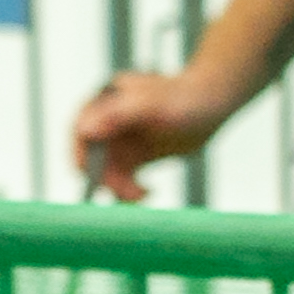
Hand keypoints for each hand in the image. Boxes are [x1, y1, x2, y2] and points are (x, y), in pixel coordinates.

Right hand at [72, 71, 238, 201]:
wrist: (213, 103)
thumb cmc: (183, 97)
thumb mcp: (150, 104)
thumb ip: (117, 115)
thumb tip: (84, 130)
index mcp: (103, 102)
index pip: (80, 132)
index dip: (81, 157)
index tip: (91, 179)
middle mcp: (106, 121)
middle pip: (93, 157)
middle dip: (106, 178)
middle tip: (128, 194)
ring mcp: (120, 139)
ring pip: (107, 171)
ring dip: (118, 187)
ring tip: (142, 195)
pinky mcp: (134, 155)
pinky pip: (122, 178)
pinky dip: (130, 189)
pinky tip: (148, 191)